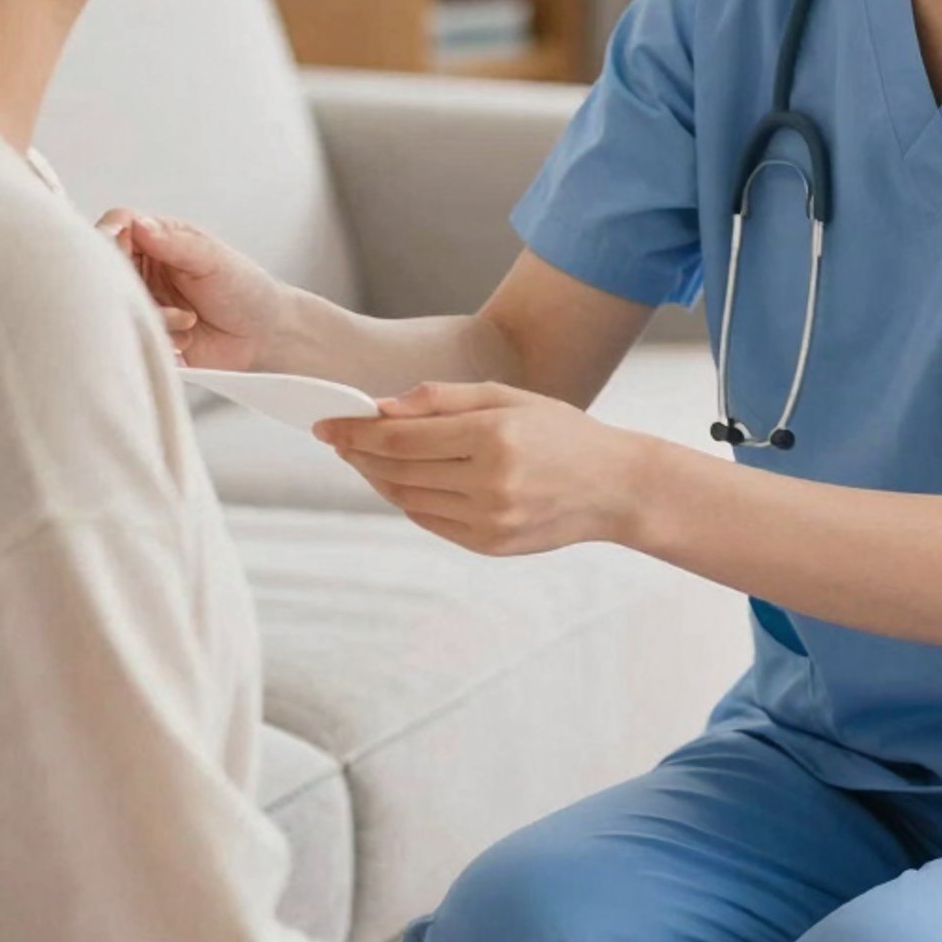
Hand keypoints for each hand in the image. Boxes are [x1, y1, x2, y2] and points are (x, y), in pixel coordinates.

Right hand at [95, 209, 285, 369]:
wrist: (264, 336)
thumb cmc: (245, 288)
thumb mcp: (213, 259)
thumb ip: (175, 243)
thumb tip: (139, 224)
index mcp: (158, 240)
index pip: (118, 226)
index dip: (109, 236)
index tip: (116, 247)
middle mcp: (144, 269)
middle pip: (106, 267)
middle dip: (129, 286)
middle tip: (158, 298)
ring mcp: (143, 301)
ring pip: (116, 305)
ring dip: (153, 317)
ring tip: (187, 320)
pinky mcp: (145, 333)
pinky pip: (131, 335)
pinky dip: (158, 339)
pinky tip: (185, 340)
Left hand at [316, 381, 650, 554]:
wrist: (614, 488)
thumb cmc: (561, 431)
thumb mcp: (507, 396)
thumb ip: (442, 398)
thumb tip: (383, 407)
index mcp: (492, 437)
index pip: (401, 437)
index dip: (357, 431)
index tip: (327, 423)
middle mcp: (488, 482)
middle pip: (397, 470)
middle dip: (359, 453)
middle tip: (336, 437)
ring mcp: (488, 520)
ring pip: (407, 498)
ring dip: (377, 478)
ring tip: (363, 457)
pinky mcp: (489, 545)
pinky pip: (430, 520)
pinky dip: (406, 499)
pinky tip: (399, 480)